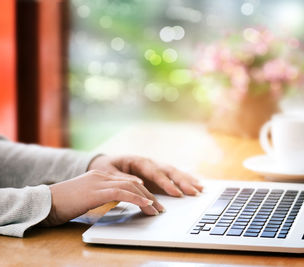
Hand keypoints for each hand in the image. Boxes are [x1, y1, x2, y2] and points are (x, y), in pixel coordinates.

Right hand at [42, 170, 163, 225]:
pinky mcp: (97, 191)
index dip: (143, 192)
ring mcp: (100, 181)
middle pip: (133, 183)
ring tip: (156, 210)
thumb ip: (104, 196)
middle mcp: (102, 175)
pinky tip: (146, 205)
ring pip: (131, 187)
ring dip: (146, 199)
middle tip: (159, 208)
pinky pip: (122, 193)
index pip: (127, 181)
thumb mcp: (88, 197)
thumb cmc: (64, 203)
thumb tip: (121, 202)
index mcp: (100, 175)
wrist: (46, 203)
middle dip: (149, 196)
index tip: (153, 202)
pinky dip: (137, 199)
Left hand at [88, 155, 202, 196]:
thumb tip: (138, 184)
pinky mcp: (158, 175)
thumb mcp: (109, 173)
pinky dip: (186, 181)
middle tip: (194, 192)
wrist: (105, 163)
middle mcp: (150, 163)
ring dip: (188, 181)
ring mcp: (156, 168)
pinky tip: (197, 185)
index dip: (166, 183)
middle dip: (182, 182)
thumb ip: (123, 178)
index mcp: (139, 161)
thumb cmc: (106, 168)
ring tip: (200, 189)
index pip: (155, 172)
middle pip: (169, 171)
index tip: (176, 192)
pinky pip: (174, 177)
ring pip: (175, 173)